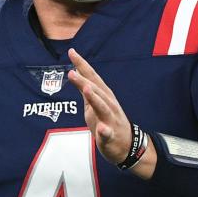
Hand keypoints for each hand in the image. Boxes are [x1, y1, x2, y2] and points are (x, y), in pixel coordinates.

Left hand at [67, 48, 132, 164]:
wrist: (126, 144)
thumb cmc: (108, 122)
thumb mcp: (94, 103)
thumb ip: (85, 89)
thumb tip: (75, 72)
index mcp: (103, 95)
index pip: (91, 76)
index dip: (82, 64)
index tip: (71, 52)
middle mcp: (108, 103)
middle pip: (95, 90)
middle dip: (84, 81)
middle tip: (71, 71)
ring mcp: (110, 119)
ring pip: (102, 107)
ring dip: (95, 98)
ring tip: (86, 90)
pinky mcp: (111, 135)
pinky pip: (108, 133)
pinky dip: (105, 130)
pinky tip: (102, 129)